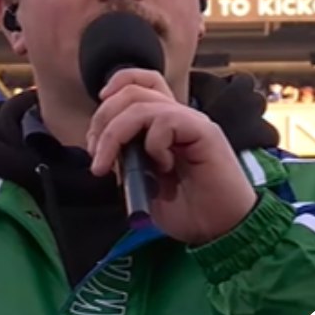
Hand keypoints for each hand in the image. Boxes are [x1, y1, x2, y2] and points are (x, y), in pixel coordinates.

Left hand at [85, 68, 256, 245]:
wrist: (220, 231)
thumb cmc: (188, 211)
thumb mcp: (142, 186)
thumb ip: (125, 162)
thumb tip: (102, 149)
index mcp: (164, 126)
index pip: (138, 84)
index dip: (113, 89)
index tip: (95, 127)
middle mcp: (177, 117)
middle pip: (131, 91)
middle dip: (101, 121)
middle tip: (95, 156)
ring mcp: (190, 122)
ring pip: (140, 104)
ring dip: (113, 135)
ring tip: (108, 166)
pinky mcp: (203, 131)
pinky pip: (164, 121)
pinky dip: (152, 145)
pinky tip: (163, 168)